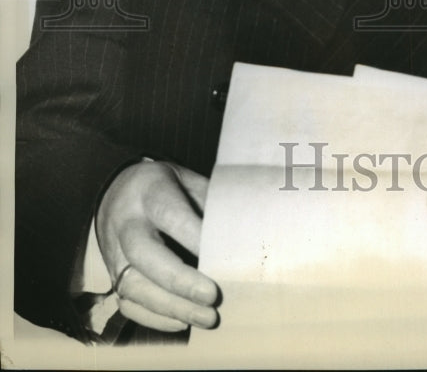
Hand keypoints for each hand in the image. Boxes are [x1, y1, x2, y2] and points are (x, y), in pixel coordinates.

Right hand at [96, 160, 218, 331]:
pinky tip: (182, 322)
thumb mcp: (186, 179)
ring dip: (171, 307)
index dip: (193, 236)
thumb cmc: (164, 187)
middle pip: (144, 254)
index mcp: (149, 191)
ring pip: (133, 286)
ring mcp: (114, 254)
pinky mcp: (112, 278)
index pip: (168, 213)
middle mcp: (126, 223)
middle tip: (212, 296)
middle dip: (179, 280)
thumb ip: (207, 201)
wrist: (116, 193)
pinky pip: (127, 304)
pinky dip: (155, 318)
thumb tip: (239, 232)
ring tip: (206, 318)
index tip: (221, 256)